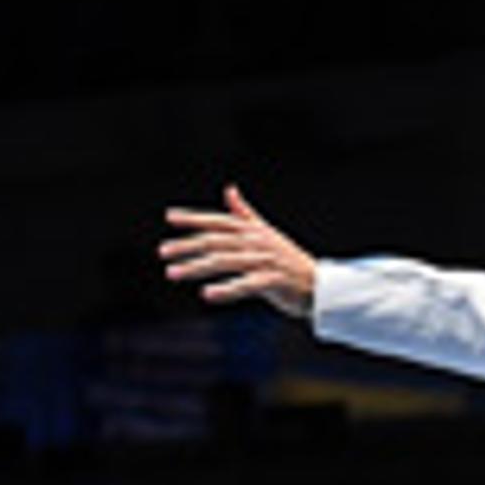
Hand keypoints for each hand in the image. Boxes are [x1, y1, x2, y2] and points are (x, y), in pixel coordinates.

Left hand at [159, 184, 318, 317]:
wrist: (322, 287)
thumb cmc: (289, 261)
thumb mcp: (267, 234)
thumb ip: (245, 214)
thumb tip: (230, 189)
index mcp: (254, 230)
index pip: (220, 221)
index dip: (195, 218)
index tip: (170, 218)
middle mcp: (259, 242)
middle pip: (216, 241)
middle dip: (187, 246)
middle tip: (162, 252)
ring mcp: (267, 261)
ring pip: (225, 261)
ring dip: (196, 267)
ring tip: (173, 273)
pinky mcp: (275, 281)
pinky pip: (247, 284)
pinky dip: (227, 289)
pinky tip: (207, 295)